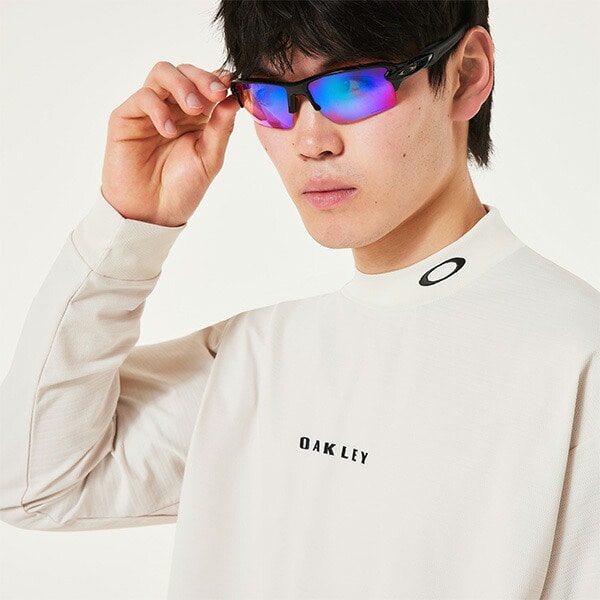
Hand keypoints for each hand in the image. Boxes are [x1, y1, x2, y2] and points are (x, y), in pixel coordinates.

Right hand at [101, 62, 239, 226]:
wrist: (153, 213)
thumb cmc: (182, 188)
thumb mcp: (210, 158)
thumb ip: (221, 128)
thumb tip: (235, 99)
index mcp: (196, 116)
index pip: (205, 83)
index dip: (217, 80)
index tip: (229, 87)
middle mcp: (173, 108)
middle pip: (185, 71)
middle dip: (202, 78)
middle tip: (215, 94)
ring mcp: (149, 110)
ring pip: (162, 73)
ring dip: (181, 85)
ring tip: (193, 109)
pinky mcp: (126, 117)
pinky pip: (143, 97)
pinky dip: (159, 108)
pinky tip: (168, 131)